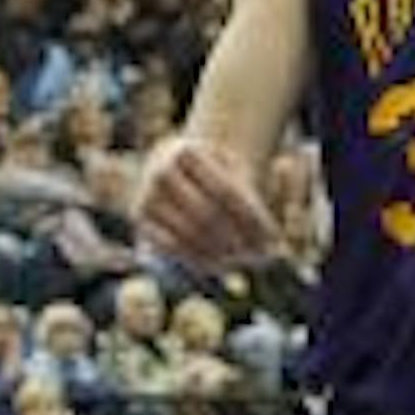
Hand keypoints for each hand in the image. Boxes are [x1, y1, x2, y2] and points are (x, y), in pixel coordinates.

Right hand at [137, 136, 277, 266]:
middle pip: (208, 215)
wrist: (174, 167)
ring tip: (245, 261)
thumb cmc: (213, 168)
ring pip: (190, 234)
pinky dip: (199, 259)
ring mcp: (146, 197)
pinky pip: (172, 247)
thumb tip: (271, 236)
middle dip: (236, 238)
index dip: (251, 217)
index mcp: (184, 150)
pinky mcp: (141, 222)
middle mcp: (159, 171)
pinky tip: (221, 264)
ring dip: (220, 252)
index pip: (226, 191)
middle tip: (261, 256)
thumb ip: (247, 197)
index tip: (273, 235)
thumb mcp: (232, 169)